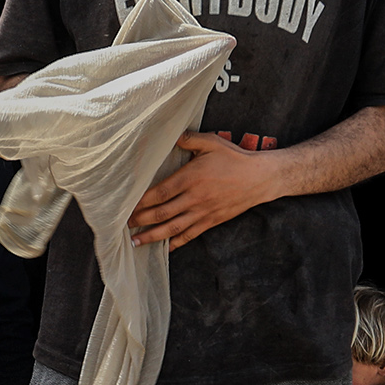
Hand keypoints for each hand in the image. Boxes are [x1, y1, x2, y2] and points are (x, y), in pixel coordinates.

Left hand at [129, 133, 282, 248]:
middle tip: (124, 226)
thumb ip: (189, 140)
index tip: (126, 207)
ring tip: (136, 241)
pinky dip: (176, 244)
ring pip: (172, 228)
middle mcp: (194, 198)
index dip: (141, 203)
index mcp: (190, 178)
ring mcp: (202, 212)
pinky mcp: (211, 221)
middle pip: (161, 213)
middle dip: (140, 221)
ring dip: (152, 236)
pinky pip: (190, 235)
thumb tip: (171, 136)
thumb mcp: (211, 142)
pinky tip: (165, 249)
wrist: (260, 178)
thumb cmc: (234, 159)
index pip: (159, 193)